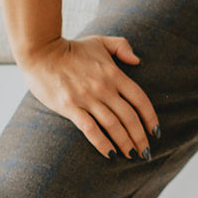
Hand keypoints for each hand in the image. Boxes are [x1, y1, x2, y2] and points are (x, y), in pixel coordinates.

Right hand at [19, 34, 160, 161]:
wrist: (41, 51)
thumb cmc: (72, 48)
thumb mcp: (101, 41)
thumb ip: (122, 47)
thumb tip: (137, 60)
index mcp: (114, 73)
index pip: (140, 99)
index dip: (150, 118)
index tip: (156, 132)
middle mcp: (104, 88)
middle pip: (129, 117)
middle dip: (140, 137)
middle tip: (146, 152)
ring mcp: (87, 98)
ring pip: (113, 126)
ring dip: (125, 143)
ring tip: (132, 156)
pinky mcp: (70, 107)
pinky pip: (91, 129)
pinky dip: (103, 143)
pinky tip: (111, 154)